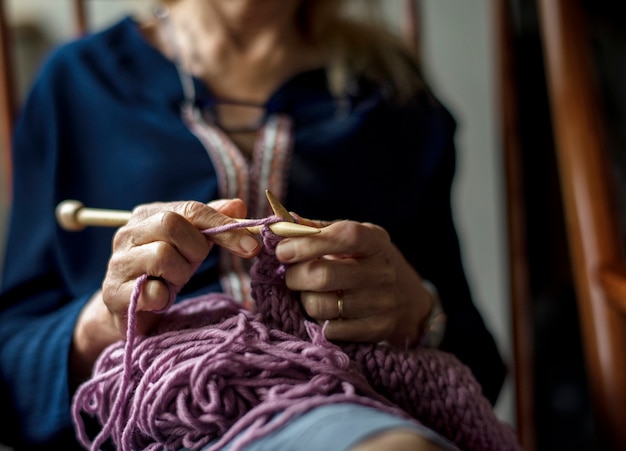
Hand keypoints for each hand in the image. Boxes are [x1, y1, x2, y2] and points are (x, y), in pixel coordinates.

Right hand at [70, 198, 260, 382]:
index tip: (252, 246)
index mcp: (148, 214)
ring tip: (173, 281)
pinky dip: (164, 297)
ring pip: (162, 255)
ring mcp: (118, 262)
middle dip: (195, 248)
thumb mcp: (192, 243)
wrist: (132, 309)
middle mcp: (127, 233)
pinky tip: (161, 297)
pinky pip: (152, 291)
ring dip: (180, 273)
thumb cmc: (166, 270)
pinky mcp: (114, 293)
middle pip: (171, 224)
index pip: (191, 209)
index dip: (224, 226)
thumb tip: (238, 206)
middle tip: (193, 263)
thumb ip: (214, 223)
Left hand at [275, 216, 432, 346]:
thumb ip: (315, 230)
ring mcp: (382, 303)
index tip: (282, 250)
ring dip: (304, 299)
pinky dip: (319, 322)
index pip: (345, 236)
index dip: (308, 243)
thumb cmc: (365, 261)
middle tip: (290, 274)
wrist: (407, 298)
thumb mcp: (350, 239)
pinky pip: (330, 330)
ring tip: (309, 293)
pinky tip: (325, 311)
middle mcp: (383, 271)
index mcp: (375, 241)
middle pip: (324, 275)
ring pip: (321, 306)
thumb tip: (279, 224)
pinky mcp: (377, 330)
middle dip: (295, 276)